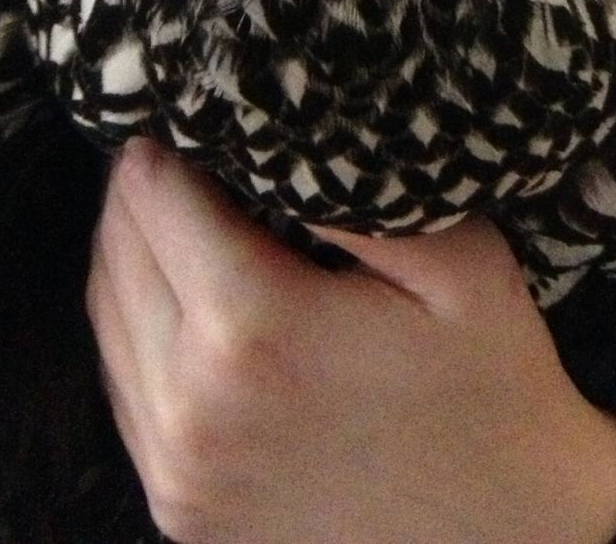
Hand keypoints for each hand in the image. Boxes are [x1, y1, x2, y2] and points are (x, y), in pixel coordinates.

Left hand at [87, 139, 615, 543]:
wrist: (510, 540)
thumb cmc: (491, 388)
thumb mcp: (460, 266)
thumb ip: (363, 193)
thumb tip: (278, 130)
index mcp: (255, 330)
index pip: (153, 194)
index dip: (171, 140)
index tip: (198, 114)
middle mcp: (192, 405)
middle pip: (117, 248)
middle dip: (143, 188)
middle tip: (185, 152)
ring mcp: (177, 467)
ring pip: (106, 316)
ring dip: (132, 253)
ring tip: (180, 214)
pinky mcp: (179, 508)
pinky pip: (123, 388)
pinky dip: (137, 328)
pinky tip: (185, 300)